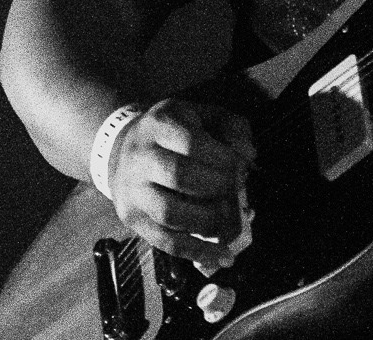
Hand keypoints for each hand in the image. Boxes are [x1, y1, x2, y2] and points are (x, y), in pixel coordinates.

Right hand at [106, 98, 255, 271]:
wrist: (124, 149)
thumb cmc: (176, 132)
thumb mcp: (203, 115)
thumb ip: (233, 128)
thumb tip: (248, 156)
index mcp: (159, 124)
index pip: (191, 142)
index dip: (222, 156)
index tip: (240, 164)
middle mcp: (139, 157)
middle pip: (179, 176)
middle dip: (217, 186)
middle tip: (236, 189)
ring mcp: (133, 191)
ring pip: (170, 214)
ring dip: (210, 221)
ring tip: (231, 218)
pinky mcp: (134, 219)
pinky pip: (166, 242)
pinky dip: (198, 252)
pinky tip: (223, 257)